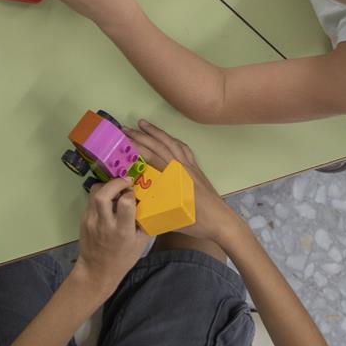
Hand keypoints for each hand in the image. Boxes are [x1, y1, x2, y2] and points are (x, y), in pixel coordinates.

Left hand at [72, 177, 151, 292]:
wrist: (96, 270)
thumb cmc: (122, 259)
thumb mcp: (140, 244)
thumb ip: (144, 223)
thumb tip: (148, 203)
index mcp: (122, 231)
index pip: (125, 203)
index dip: (130, 194)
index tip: (133, 194)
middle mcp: (104, 224)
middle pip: (103, 194)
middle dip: (115, 183)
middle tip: (125, 182)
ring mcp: (91, 221)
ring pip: (94, 193)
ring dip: (106, 186)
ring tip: (115, 189)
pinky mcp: (83, 219)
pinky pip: (91, 200)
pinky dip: (101, 195)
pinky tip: (108, 202)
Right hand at [125, 118, 239, 244]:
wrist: (222, 222)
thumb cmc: (198, 223)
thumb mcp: (171, 221)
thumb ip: (152, 214)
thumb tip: (131, 208)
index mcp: (175, 178)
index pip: (152, 157)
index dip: (137, 148)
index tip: (122, 142)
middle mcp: (182, 167)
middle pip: (159, 146)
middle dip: (141, 136)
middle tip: (125, 129)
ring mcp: (190, 166)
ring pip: (171, 143)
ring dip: (156, 132)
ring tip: (142, 123)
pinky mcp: (196, 168)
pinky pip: (183, 148)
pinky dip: (172, 140)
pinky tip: (167, 138)